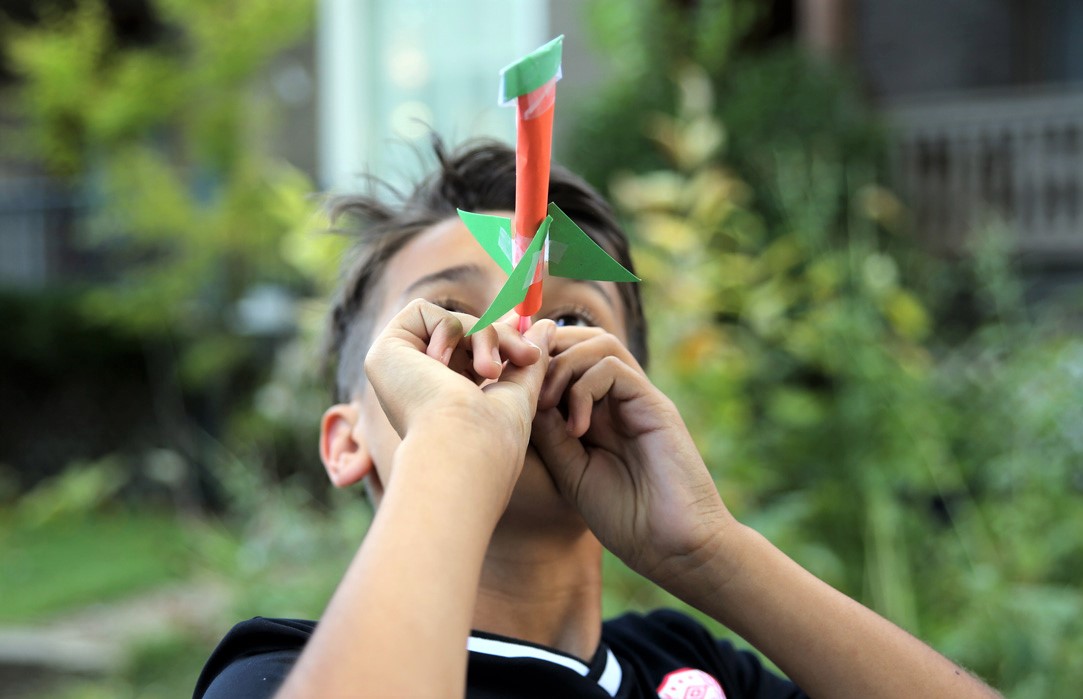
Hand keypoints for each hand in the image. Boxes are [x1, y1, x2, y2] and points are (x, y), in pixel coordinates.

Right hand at [365, 299, 555, 479]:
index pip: (469, 352)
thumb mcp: (520, 391)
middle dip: (500, 337)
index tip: (527, 333)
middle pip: (464, 333)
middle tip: (526, 356)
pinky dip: (447, 328)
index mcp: (444, 401)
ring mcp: (398, 370)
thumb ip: (527, 356)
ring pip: (450, 322)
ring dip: (482, 336)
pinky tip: (440, 364)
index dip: (497, 338)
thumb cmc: (494, 436)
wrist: (463, 447)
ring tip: (489, 371)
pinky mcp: (383, 352)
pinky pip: (422, 310)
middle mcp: (418, 386)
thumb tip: (548, 323)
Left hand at [531, 327, 733, 583]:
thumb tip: (523, 394)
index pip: (563, 357)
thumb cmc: (624, 517)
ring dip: (562, 366)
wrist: (674, 547)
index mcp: (597, 410)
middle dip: (544, 351)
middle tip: (523, 385)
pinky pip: (615, 368)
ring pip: (599, 344)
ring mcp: (638, 398)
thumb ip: (549, 432)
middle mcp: (618, 397)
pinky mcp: (655, 405)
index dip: (532, 360)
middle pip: (581, 337)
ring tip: (546, 405)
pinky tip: (577, 429)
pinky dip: (585, 388)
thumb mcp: (570, 470)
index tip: (504, 381)